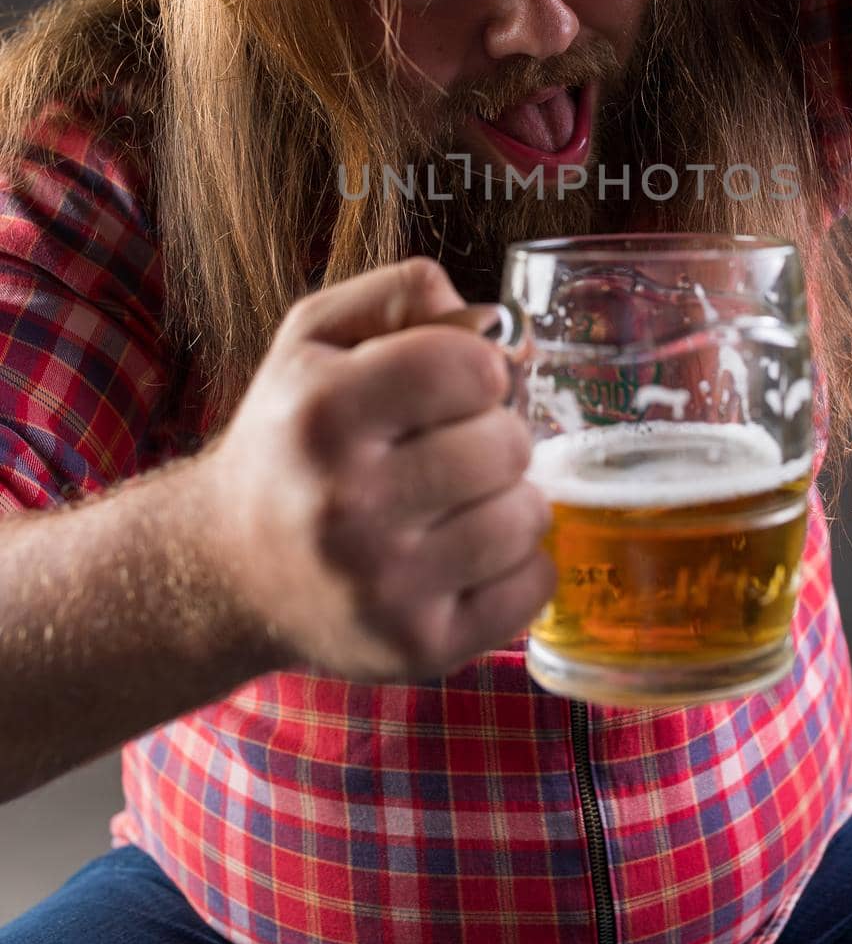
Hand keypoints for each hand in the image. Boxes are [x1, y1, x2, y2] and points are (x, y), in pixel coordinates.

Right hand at [202, 257, 553, 681]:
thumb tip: (496, 320)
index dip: (478, 368)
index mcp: (323, 412)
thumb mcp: (315, 337)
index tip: (457, 384)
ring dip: (510, 498)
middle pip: (506, 443)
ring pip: (527, 515)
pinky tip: (472, 551)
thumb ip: (401, 295)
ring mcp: (384, 586)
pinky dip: (521, 563)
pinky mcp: (417, 648)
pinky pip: (533, 586)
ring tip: (462, 500)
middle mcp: (347, 503)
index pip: (467, 367)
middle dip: (494, 434)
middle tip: (454, 448)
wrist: (227, 567)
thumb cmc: (290, 437)